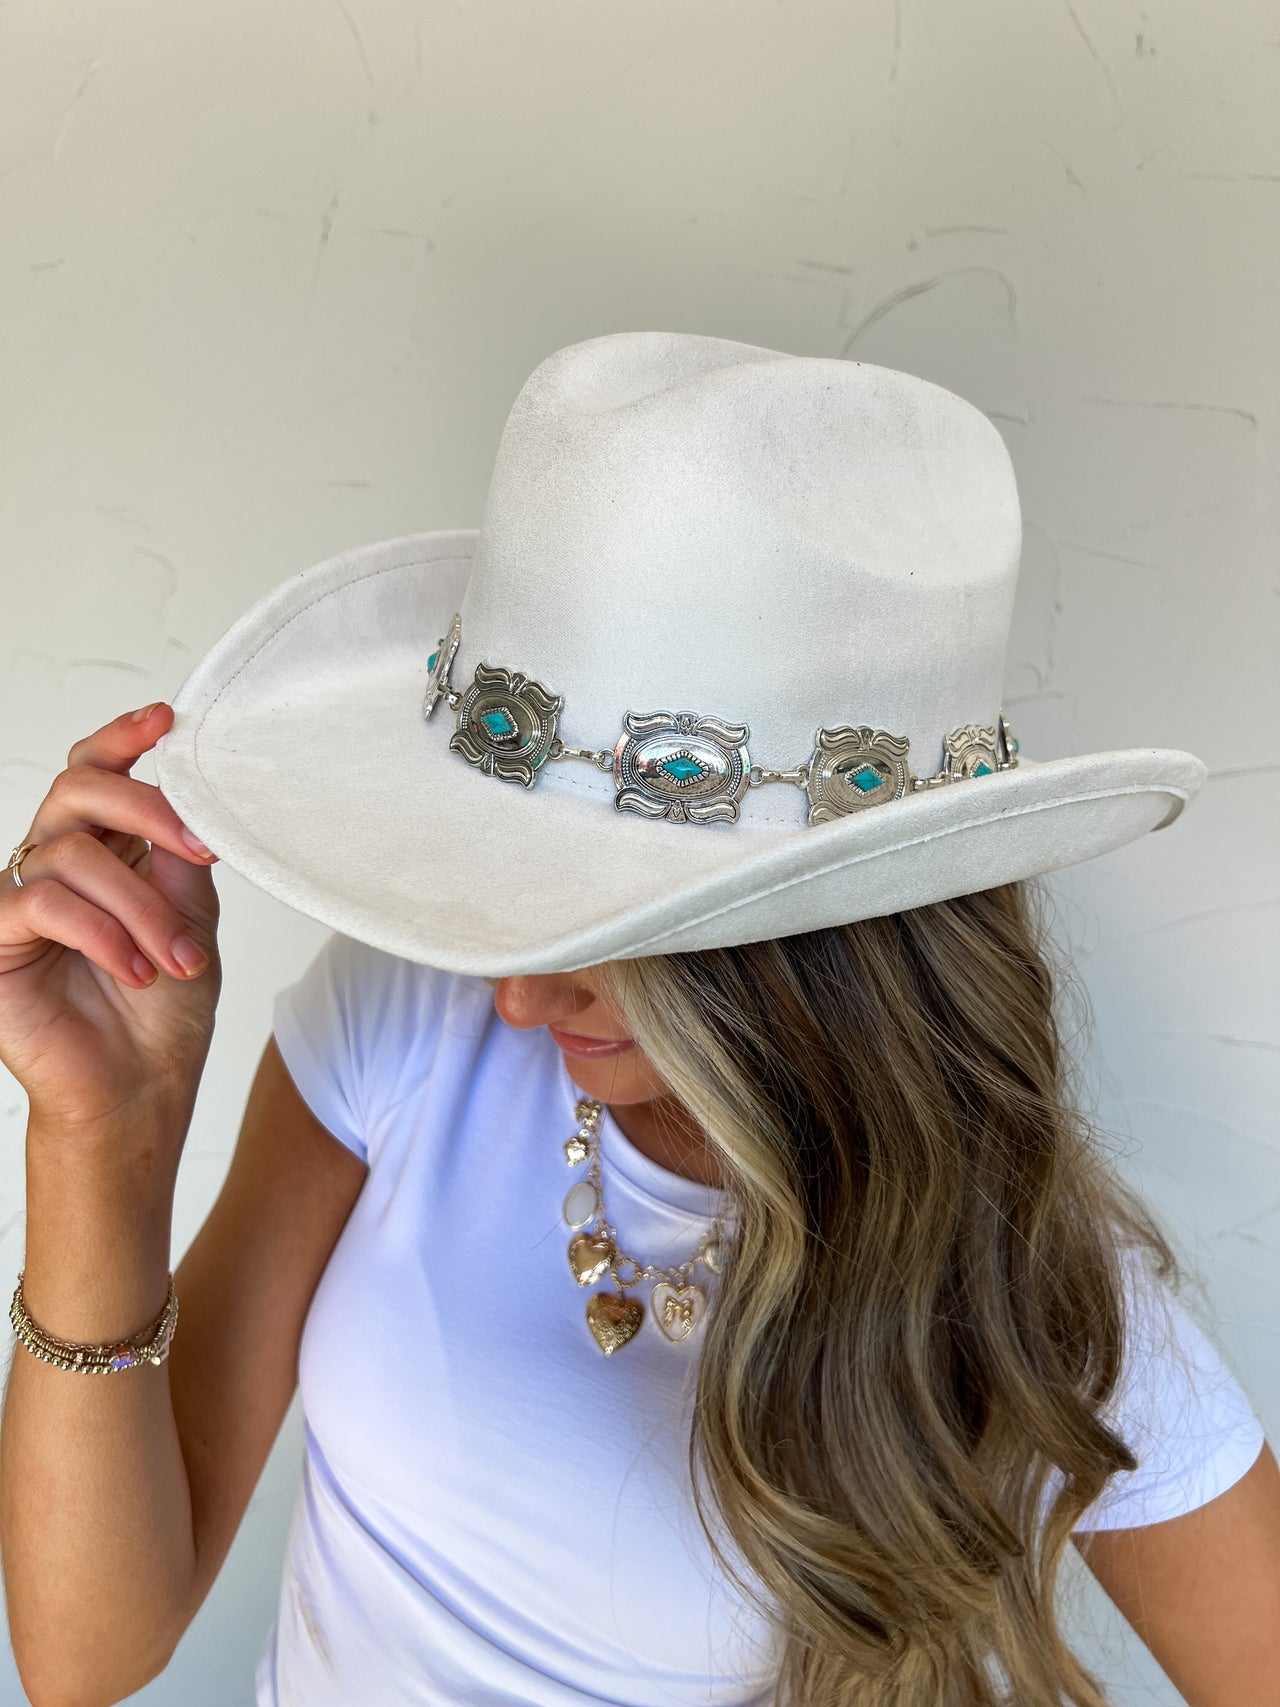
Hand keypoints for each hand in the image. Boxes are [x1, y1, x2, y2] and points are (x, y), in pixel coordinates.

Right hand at [0, 703, 221, 1137]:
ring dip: (142, 908)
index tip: (165, 721)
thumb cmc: (165, 1012)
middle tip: (197, 849)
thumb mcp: (192, 916)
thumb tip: (191, 790)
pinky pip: (44, 905)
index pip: (95, 772)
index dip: (123, 737)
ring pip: (74, 855)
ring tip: (177, 961)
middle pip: (76, 789)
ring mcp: (19, 901)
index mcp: (103, 850)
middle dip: (145, 808)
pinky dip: (103, 934)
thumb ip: (181, 853)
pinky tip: (137, 970)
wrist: (141, 1089)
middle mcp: (54, 865)